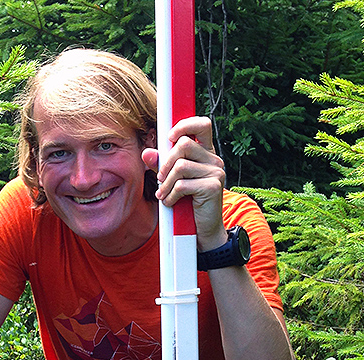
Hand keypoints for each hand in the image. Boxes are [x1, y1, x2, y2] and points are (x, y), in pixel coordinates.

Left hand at [142, 116, 227, 250]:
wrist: (204, 231)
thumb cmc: (188, 204)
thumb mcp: (173, 181)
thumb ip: (162, 165)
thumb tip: (146, 153)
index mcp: (206, 153)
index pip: (202, 124)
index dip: (184, 125)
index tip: (169, 137)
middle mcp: (214, 160)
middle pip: (184, 145)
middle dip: (166, 163)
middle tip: (160, 179)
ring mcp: (216, 172)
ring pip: (180, 166)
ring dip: (166, 183)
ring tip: (163, 194)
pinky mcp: (213, 187)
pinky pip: (183, 185)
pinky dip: (171, 195)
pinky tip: (170, 203)